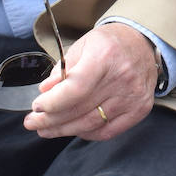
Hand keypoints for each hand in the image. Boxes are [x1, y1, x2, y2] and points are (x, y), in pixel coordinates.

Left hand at [24, 23, 157, 139]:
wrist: (143, 42)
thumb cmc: (109, 42)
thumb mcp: (82, 45)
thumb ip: (63, 69)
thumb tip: (45, 92)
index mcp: (105, 56)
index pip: (75, 89)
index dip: (53, 103)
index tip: (37, 106)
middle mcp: (122, 78)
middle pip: (79, 109)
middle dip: (50, 119)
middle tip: (32, 123)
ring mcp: (133, 96)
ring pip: (91, 124)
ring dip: (64, 130)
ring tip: (46, 129)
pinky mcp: (140, 109)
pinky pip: (108, 132)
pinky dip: (87, 133)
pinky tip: (73, 129)